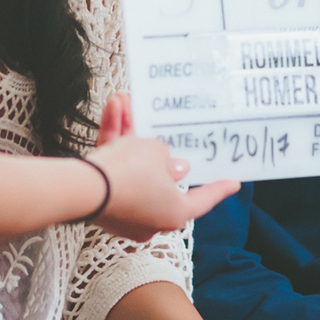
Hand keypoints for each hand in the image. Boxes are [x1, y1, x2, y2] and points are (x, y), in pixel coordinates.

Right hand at [86, 94, 238, 240]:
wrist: (85, 188)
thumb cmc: (131, 174)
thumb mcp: (156, 153)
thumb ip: (166, 156)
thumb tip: (173, 166)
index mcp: (175, 212)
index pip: (203, 200)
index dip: (219, 189)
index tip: (234, 183)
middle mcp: (151, 217)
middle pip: (160, 178)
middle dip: (155, 147)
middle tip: (162, 128)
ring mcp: (125, 212)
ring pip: (132, 168)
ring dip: (129, 134)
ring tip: (127, 102)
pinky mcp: (102, 203)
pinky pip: (113, 170)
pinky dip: (113, 142)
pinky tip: (114, 110)